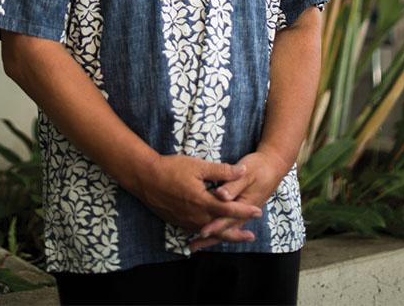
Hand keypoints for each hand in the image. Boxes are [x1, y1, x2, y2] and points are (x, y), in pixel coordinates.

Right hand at [137, 153, 262, 235]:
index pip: (229, 209)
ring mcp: (186, 220)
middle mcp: (196, 216)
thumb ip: (221, 171)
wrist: (145, 178)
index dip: (244, 211)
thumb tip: (242, 170)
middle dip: (236, 232)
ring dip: (222, 234)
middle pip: (220, 228)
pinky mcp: (178, 221)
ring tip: (234, 235)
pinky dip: (206, 232)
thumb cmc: (171, 169)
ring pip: (208, 231)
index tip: (258, 212)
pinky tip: (209, 231)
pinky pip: (196, 229)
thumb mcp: (197, 166)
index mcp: (203, 202)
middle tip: (250, 236)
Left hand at [188, 149, 286, 251]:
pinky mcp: (239, 210)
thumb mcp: (247, 174)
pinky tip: (203, 229)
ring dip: (211, 236)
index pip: (227, 219)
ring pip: (225, 229)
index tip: (201, 232)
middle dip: (209, 238)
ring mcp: (242, 213)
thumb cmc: (258, 168)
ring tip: (194, 245)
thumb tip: (220, 195)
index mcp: (244, 205)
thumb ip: (233, 186)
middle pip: (225, 229)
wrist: (272, 166)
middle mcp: (243, 213)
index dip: (214, 226)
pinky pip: (227, 223)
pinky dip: (216, 228)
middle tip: (192, 246)